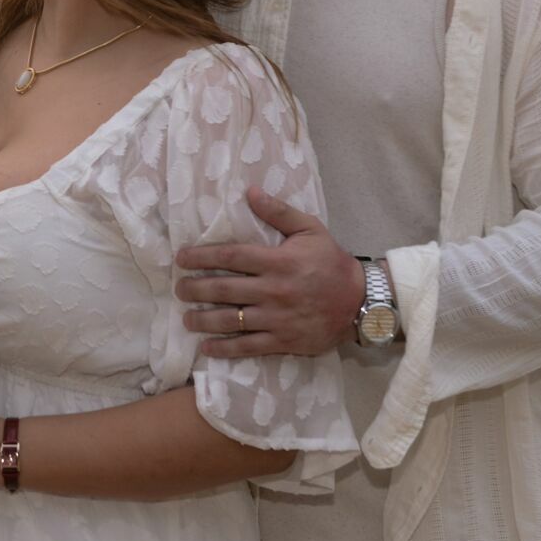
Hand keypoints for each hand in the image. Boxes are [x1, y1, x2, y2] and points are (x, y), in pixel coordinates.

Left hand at [173, 187, 365, 357]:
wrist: (361, 301)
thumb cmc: (331, 262)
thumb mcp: (310, 229)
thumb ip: (279, 212)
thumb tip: (250, 192)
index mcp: (278, 261)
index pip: (230, 256)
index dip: (201, 257)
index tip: (181, 259)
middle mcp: (273, 290)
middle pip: (223, 289)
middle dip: (195, 289)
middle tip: (179, 288)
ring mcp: (277, 318)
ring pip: (231, 320)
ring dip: (203, 320)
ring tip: (186, 318)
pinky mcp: (284, 340)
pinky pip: (248, 346)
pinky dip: (225, 348)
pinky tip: (207, 347)